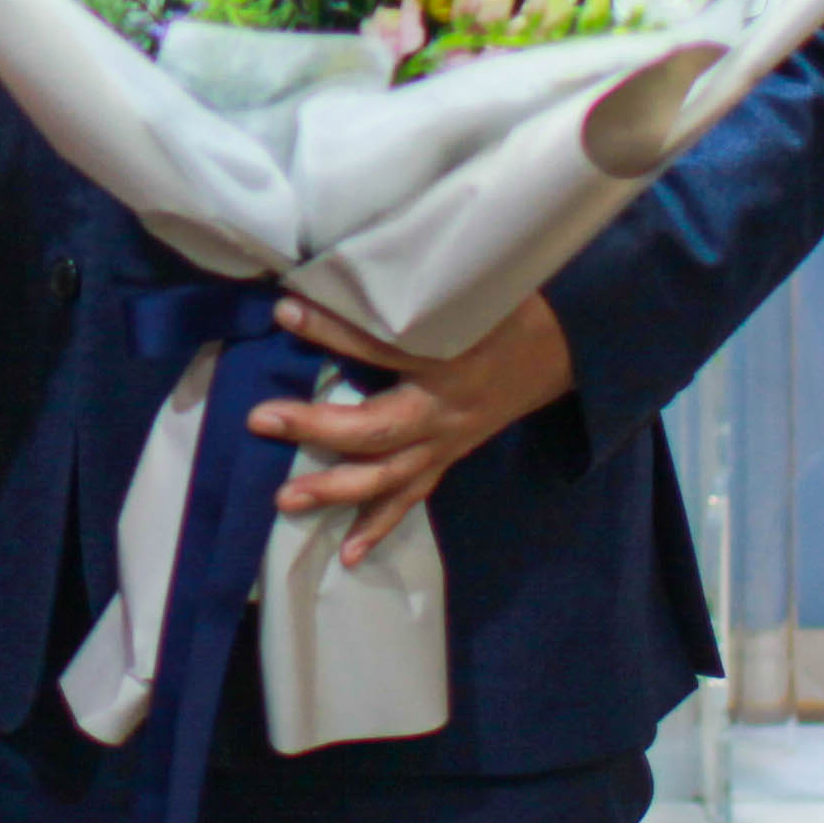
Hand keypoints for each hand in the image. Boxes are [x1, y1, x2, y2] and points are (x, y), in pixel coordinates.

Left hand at [252, 291, 571, 565]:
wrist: (562, 349)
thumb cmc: (505, 309)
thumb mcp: (466, 288)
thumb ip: (409, 286)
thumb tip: (340, 269)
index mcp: (450, 355)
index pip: (382, 344)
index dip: (332, 330)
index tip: (284, 312)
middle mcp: (446, 407)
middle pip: (378, 428)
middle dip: (317, 428)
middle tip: (261, 419)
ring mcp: (447, 440)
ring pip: (389, 475)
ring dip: (336, 489)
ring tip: (286, 499)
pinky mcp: (448, 457)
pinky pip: (412, 497)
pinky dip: (379, 525)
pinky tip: (347, 552)